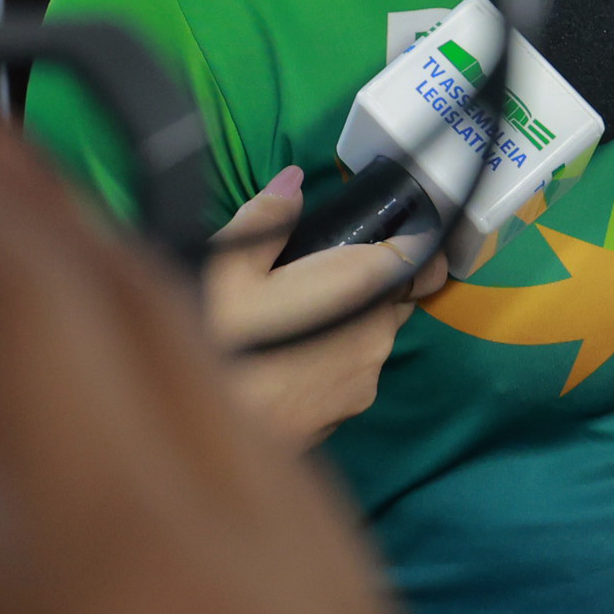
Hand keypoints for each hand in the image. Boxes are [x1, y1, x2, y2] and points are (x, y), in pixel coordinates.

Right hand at [202, 167, 441, 446]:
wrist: (194, 432)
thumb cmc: (214, 338)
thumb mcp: (226, 264)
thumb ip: (268, 218)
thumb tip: (294, 181)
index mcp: (360, 288)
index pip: (419, 257)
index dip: (413, 239)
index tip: (389, 228)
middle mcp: (376, 338)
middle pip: (393, 297)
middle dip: (367, 279)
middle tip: (312, 269)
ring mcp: (364, 384)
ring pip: (371, 336)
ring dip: (346, 321)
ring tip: (288, 316)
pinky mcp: (344, 416)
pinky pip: (352, 371)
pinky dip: (331, 357)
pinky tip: (284, 356)